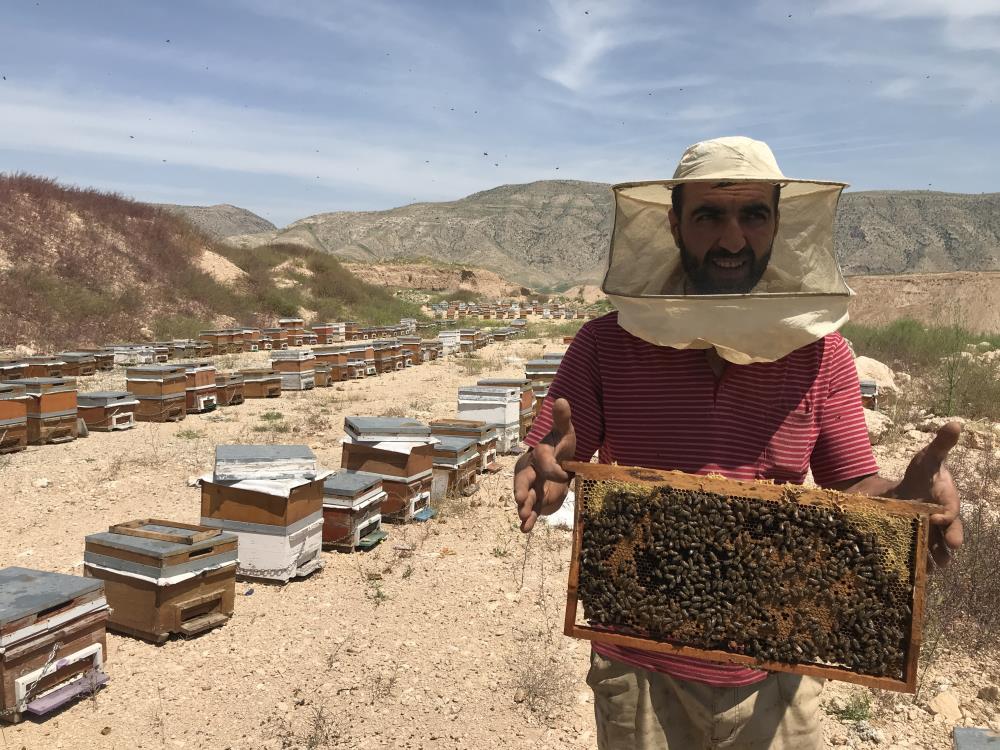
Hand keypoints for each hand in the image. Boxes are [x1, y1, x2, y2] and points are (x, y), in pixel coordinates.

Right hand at [513, 398, 576, 532]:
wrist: (562, 461)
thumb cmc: (562, 445)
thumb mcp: (565, 432)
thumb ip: (562, 419)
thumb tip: (561, 399)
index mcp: (537, 453)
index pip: (542, 461)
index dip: (553, 468)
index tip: (566, 473)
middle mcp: (530, 470)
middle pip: (522, 479)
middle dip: (521, 489)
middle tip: (521, 499)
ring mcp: (532, 487)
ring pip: (525, 497)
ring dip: (524, 507)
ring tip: (523, 518)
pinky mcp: (537, 500)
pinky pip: (531, 510)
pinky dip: (529, 520)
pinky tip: (526, 530)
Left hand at [889, 422, 963, 566]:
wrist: (906, 492)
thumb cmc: (921, 473)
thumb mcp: (928, 458)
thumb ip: (941, 444)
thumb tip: (955, 423)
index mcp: (948, 504)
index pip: (951, 514)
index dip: (946, 518)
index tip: (936, 518)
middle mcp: (943, 524)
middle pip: (948, 538)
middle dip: (945, 546)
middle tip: (942, 555)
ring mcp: (930, 536)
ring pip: (935, 552)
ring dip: (930, 559)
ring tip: (924, 566)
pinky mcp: (916, 544)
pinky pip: (919, 559)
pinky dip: (914, 564)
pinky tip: (904, 569)